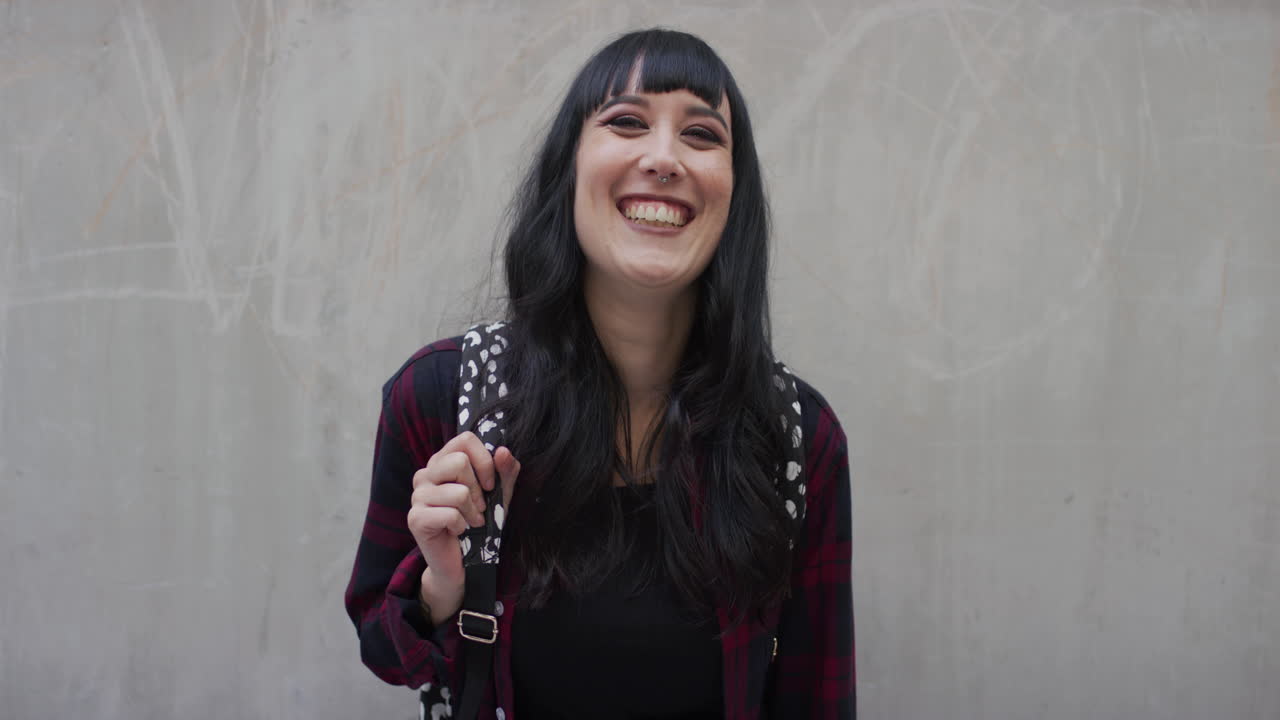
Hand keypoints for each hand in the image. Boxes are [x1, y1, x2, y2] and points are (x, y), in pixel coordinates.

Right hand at [406, 432, 520, 623]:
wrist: (464, 563)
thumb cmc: (480, 523)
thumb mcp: (500, 495)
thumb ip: (505, 472)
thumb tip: (503, 451)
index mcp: (443, 461)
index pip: (464, 439)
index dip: (484, 460)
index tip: (491, 484)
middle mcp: (426, 474)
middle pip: (459, 462)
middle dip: (479, 490)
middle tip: (480, 508)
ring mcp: (417, 496)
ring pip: (458, 491)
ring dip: (473, 512)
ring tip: (471, 522)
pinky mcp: (416, 518)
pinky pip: (450, 514)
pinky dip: (462, 526)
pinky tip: (458, 531)